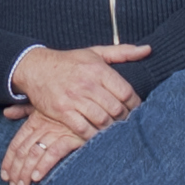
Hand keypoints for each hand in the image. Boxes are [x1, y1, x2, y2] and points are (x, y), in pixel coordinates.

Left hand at [0, 109, 85, 184]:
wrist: (95, 109)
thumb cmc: (70, 112)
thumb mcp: (45, 108)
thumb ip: (24, 111)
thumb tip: (6, 112)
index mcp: (35, 120)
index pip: (16, 143)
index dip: (8, 161)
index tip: (4, 176)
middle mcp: (43, 125)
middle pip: (23, 151)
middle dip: (16, 171)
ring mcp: (57, 131)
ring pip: (34, 153)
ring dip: (26, 172)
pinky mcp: (72, 137)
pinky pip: (54, 153)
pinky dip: (44, 165)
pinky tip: (37, 177)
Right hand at [8, 42, 148, 141]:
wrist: (36, 68)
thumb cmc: (69, 61)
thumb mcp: (95, 52)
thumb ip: (122, 52)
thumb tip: (148, 50)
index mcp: (98, 69)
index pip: (126, 92)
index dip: (135, 104)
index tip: (136, 109)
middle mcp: (87, 83)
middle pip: (116, 109)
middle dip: (125, 119)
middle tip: (127, 123)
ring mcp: (73, 98)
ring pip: (102, 120)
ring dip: (111, 128)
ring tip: (115, 129)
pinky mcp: (62, 111)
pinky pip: (84, 129)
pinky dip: (93, 135)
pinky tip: (97, 134)